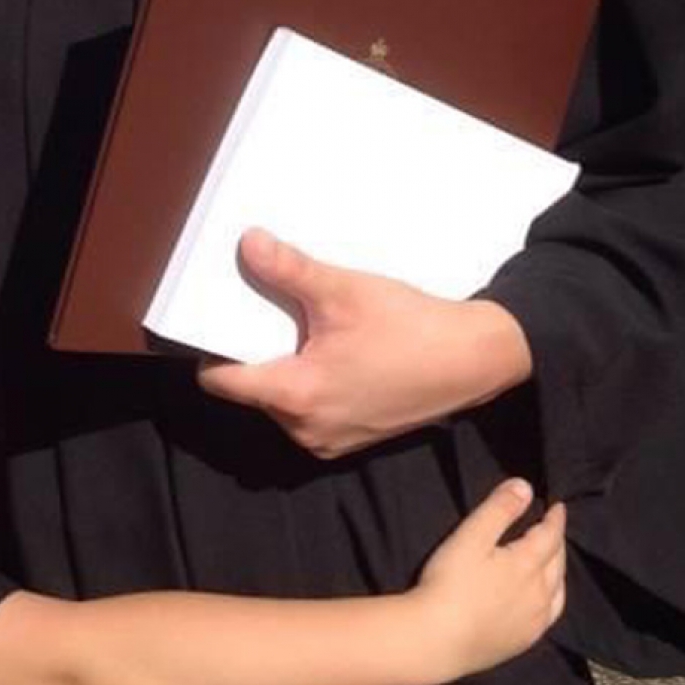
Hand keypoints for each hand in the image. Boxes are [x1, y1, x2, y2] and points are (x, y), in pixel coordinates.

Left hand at [196, 228, 532, 459]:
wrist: (476, 360)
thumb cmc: (410, 328)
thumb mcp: (344, 291)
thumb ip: (289, 270)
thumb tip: (247, 244)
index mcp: (294, 397)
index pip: (222, 382)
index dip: (208, 349)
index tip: (209, 319)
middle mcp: (304, 430)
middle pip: (252, 389)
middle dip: (253, 350)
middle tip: (261, 309)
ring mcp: (329, 440)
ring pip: (282, 400)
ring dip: (285, 366)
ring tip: (300, 325)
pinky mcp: (351, 439)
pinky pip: (311, 410)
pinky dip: (310, 381)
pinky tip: (330, 348)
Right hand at [410, 479, 568, 678]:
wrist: (436, 640)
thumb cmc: (449, 584)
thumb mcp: (471, 537)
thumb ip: (499, 509)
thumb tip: (526, 487)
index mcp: (528, 564)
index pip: (551, 535)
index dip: (555, 518)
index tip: (558, 506)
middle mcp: (539, 593)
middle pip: (558, 562)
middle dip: (557, 542)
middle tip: (553, 529)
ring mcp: (533, 621)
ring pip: (558, 591)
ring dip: (558, 571)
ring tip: (553, 561)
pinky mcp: (523, 642)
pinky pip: (550, 616)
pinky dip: (552, 600)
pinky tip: (543, 601)